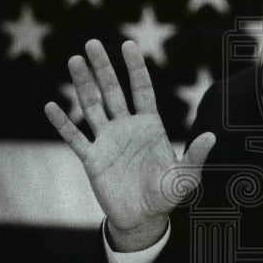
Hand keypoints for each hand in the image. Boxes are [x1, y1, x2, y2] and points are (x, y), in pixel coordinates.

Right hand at [44, 39, 215, 251]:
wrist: (143, 218)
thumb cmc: (166, 195)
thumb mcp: (185, 176)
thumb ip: (196, 156)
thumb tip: (211, 136)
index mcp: (149, 126)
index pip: (141, 89)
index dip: (135, 68)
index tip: (128, 44)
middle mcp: (126, 127)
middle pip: (112, 91)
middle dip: (103, 68)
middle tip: (92, 43)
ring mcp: (107, 141)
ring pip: (92, 106)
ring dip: (82, 84)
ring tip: (74, 60)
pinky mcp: (92, 159)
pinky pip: (75, 137)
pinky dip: (63, 123)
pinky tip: (51, 106)